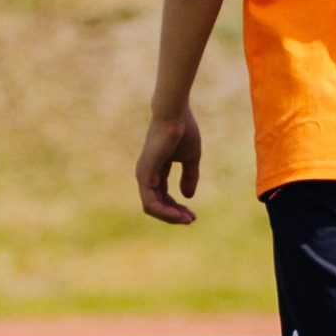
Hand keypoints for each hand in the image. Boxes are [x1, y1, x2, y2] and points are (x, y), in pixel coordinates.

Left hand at [136, 107, 203, 224]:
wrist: (175, 115)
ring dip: (169, 217)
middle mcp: (146, 175)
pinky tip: (177, 215)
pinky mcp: (144, 175)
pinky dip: (164, 211)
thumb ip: (189, 177)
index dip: (178, 208)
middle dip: (174, 215)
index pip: (163, 196)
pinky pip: (150, 202)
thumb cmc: (183, 131)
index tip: (193, 214)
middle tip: (191, 220)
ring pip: (151, 207)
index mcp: (156, 170)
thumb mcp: (190, 158)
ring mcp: (143, 175)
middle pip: (157, 205)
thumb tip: (188, 197)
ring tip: (186, 220)